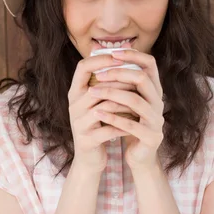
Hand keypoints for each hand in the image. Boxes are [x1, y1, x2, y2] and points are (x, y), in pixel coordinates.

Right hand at [68, 53, 131, 173]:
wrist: (89, 158)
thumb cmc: (98, 125)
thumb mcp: (97, 102)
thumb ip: (106, 82)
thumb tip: (125, 55)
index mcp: (75, 92)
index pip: (83, 66)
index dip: (102, 59)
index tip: (121, 57)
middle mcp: (73, 105)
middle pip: (98, 86)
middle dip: (121, 83)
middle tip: (140, 82)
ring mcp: (78, 123)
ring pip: (105, 107)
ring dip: (126, 105)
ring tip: (141, 104)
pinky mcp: (86, 140)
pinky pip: (109, 129)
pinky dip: (124, 125)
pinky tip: (136, 124)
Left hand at [87, 49, 164, 169]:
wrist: (140, 156)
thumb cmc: (131, 124)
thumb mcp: (129, 101)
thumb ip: (124, 83)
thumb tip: (108, 55)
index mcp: (155, 90)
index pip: (150, 64)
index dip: (133, 55)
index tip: (112, 53)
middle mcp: (159, 102)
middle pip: (142, 79)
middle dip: (118, 74)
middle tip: (97, 75)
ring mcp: (157, 120)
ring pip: (135, 101)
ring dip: (111, 94)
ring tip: (91, 93)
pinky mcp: (151, 137)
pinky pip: (131, 125)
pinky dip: (113, 118)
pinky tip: (98, 113)